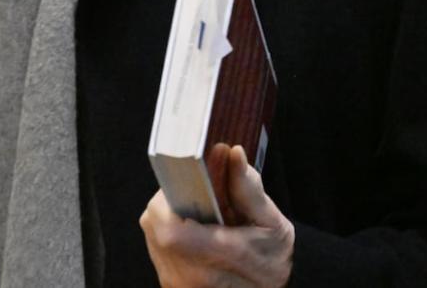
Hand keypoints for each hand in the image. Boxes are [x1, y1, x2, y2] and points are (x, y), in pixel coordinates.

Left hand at [140, 144, 293, 287]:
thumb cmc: (273, 253)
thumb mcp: (271, 220)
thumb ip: (248, 187)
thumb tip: (232, 153)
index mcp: (224, 256)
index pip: (171, 232)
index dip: (167, 204)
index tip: (183, 187)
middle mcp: (197, 278)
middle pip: (156, 230)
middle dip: (169, 206)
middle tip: (194, 198)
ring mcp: (182, 286)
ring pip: (153, 239)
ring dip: (167, 221)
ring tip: (196, 218)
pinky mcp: (173, 287)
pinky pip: (157, 253)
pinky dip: (168, 238)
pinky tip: (192, 235)